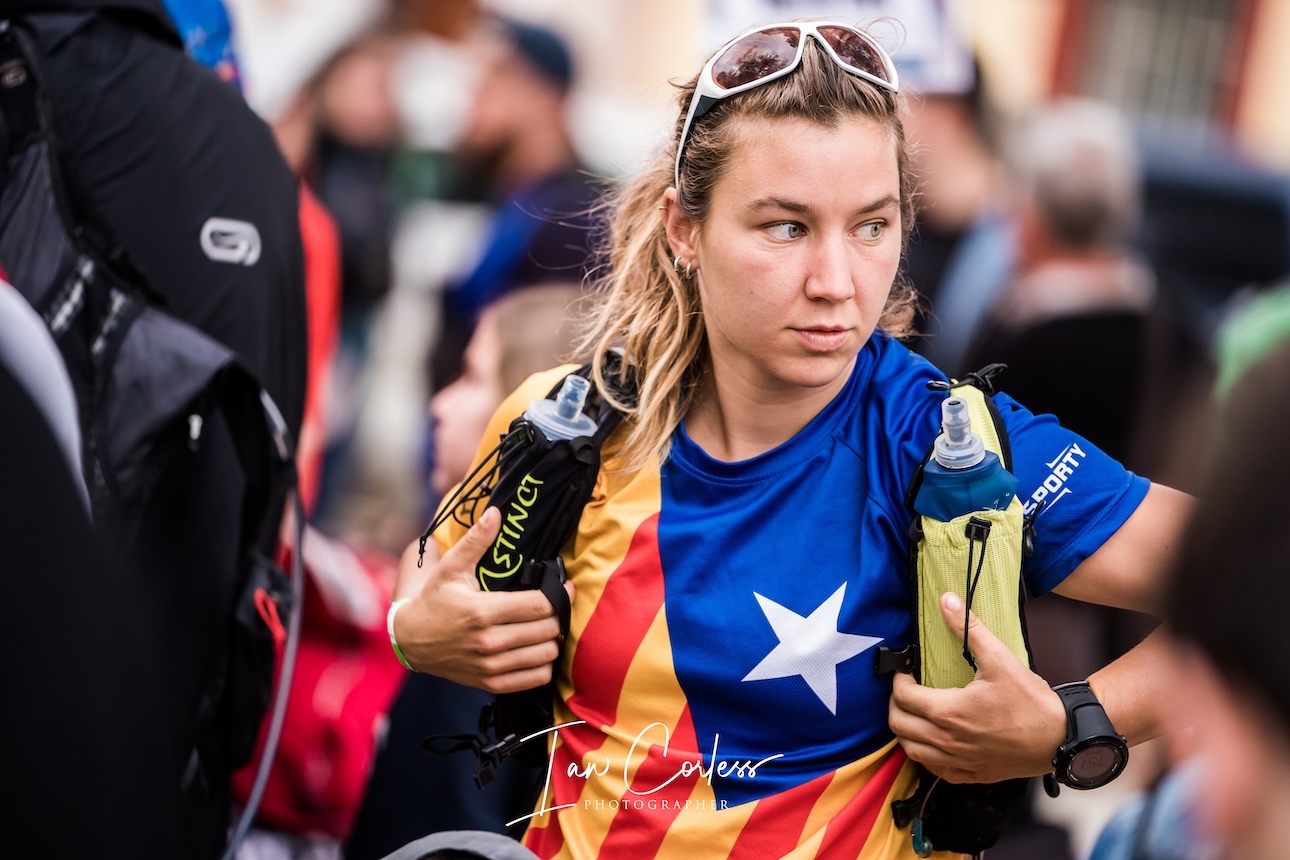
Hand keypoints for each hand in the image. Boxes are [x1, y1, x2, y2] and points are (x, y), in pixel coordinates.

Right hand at [393, 507, 574, 693]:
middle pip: (547, 630)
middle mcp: (489, 642)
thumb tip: (496, 513)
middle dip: (557, 614)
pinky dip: (543, 664)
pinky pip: (535, 679)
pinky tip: (535, 648)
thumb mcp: (451, 567)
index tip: (564, 586)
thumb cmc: (434, 600)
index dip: (559, 594)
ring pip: (546, 655)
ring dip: (552, 639)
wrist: (410, 640)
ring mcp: (490, 666)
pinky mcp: (490, 683)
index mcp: (482, 611)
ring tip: (545, 625)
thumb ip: (476, 540)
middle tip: (555, 604)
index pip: (538, 606)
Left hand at [888, 592, 1065, 782]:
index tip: (905, 672)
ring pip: (912, 751)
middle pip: (899, 725)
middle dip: (895, 704)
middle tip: (905, 691)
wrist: (1061, 738)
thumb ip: (969, 628)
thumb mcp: (999, 658)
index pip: (903, 697)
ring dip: (906, 732)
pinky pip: (935, 770)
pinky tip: (932, 743)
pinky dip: (925, 756)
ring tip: (914, 714)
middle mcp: (948, 740)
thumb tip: (946, 600)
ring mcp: (959, 761)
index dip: (898, 681)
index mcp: (949, 712)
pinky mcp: (972, 774)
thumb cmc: (1031, 701)